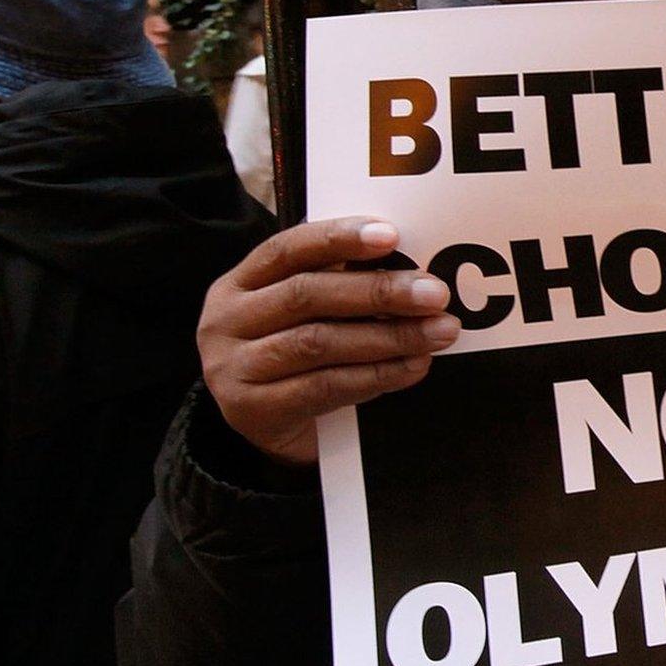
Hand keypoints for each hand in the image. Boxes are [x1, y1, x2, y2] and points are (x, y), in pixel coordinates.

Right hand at [198, 218, 460, 465]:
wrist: (270, 430)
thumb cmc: (297, 357)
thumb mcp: (308, 314)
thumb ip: (342, 284)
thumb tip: (410, 267)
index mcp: (239, 283)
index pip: (287, 249)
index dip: (338, 238)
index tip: (392, 235)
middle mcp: (226, 320)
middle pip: (307, 294)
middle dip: (378, 292)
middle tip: (435, 294)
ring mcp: (232, 367)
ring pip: (318, 342)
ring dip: (389, 336)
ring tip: (439, 331)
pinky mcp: (253, 410)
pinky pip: (325, 387)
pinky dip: (377, 375)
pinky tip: (414, 366)